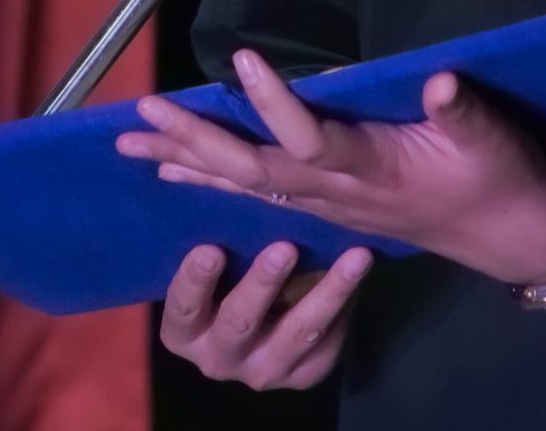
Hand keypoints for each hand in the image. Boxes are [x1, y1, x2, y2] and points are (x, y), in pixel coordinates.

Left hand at [116, 48, 545, 285]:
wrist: (511, 234)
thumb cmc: (500, 179)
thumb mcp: (491, 141)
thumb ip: (462, 113)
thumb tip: (440, 82)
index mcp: (372, 169)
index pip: (312, 139)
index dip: (275, 104)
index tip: (241, 59)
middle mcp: (337, 192)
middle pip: (255, 170)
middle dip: (197, 141)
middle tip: (145, 113)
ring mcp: (328, 203)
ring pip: (246, 185)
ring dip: (188, 161)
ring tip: (132, 143)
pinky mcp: (328, 204)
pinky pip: (258, 193)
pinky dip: (213, 178)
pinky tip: (177, 169)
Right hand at [158, 240, 371, 390]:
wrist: (268, 312)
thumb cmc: (230, 269)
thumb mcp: (218, 257)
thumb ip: (215, 233)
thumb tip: (207, 169)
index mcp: (184, 332)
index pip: (183, 309)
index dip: (194, 281)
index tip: (210, 248)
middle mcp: (217, 358)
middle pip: (238, 324)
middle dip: (262, 285)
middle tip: (285, 247)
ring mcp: (262, 372)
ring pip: (296, 333)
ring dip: (327, 293)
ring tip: (353, 257)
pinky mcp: (302, 375)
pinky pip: (326, 343)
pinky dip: (346, 303)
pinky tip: (361, 270)